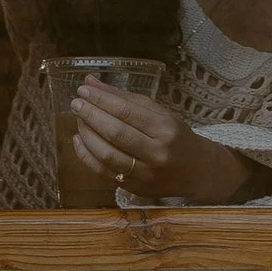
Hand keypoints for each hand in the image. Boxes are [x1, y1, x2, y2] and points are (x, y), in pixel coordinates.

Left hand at [69, 80, 259, 206]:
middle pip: (116, 133)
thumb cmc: (176, 136)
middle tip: (76, 104)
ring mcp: (145, 174)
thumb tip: (91, 82)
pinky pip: (103, 172)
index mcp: (165, 129)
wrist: (195, 171)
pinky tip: (79, 140)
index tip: (83, 89)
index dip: (102, 99)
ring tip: (78, 120)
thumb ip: (125, 98)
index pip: (127, 111)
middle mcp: (156, 153)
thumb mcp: (159, 112)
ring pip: (107, 154)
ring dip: (86, 135)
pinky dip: (86, 155)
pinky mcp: (135, 188)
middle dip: (91, 115)